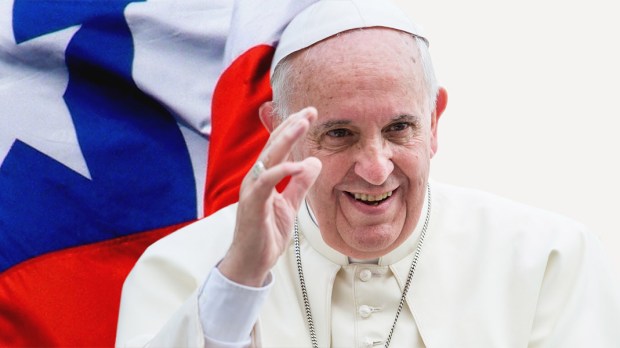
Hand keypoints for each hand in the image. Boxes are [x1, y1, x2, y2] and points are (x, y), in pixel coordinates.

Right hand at [218, 107, 321, 286]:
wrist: (252, 262)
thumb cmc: (266, 234)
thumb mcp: (291, 205)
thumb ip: (300, 184)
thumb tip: (313, 162)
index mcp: (265, 177)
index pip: (279, 146)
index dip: (293, 128)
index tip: (310, 114)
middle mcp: (256, 178)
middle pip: (273, 145)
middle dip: (291, 125)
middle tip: (310, 111)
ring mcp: (252, 189)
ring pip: (269, 157)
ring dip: (286, 139)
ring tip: (303, 124)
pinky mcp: (252, 203)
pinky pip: (267, 182)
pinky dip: (283, 171)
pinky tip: (300, 165)